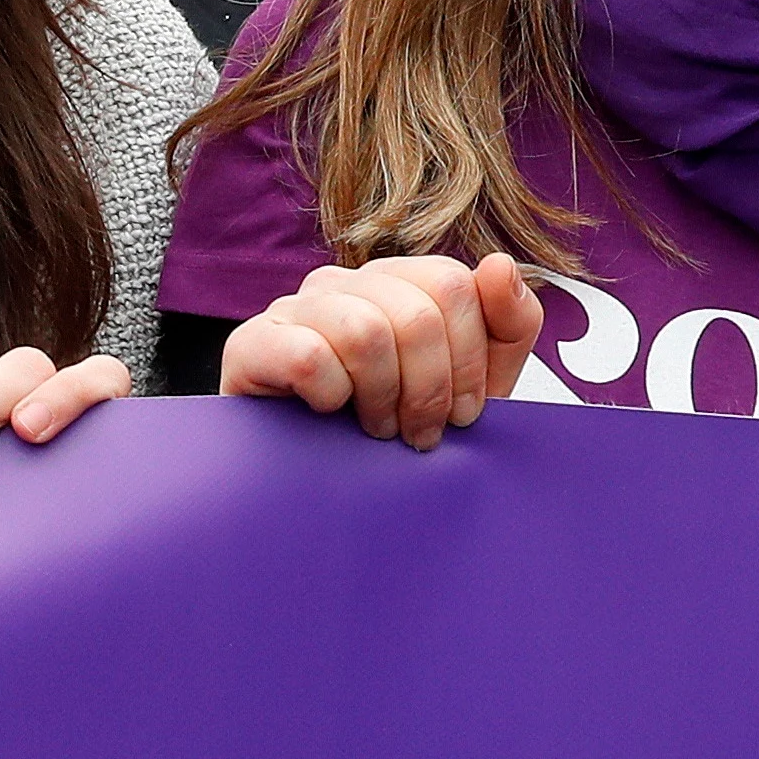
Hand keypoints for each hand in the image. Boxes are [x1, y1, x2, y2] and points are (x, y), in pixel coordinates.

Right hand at [218, 253, 542, 447]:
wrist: (321, 494)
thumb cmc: (399, 431)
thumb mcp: (474, 386)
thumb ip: (507, 325)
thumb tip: (499, 264)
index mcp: (395, 282)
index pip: (451, 284)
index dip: (468, 358)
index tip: (461, 415)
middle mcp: (342, 284)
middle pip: (415, 313)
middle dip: (429, 389)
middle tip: (418, 433)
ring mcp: (293, 308)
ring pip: (364, 331)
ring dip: (381, 397)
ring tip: (376, 428)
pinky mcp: (251, 344)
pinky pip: (308, 356)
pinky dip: (330, 397)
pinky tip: (328, 414)